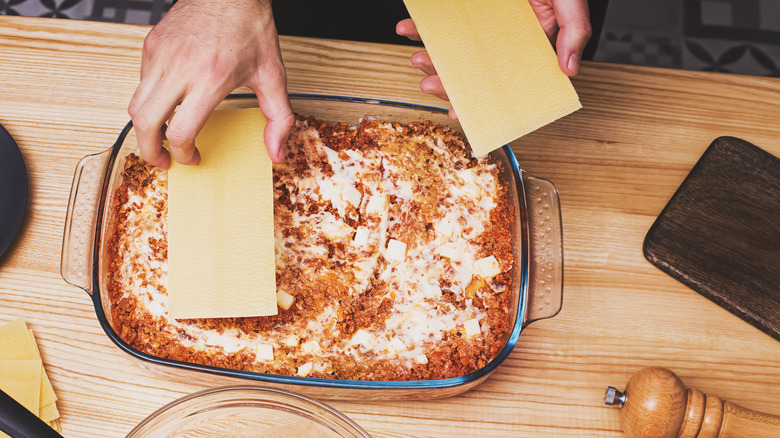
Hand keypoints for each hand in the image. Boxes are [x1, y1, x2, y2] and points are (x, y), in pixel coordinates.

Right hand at [128, 0, 293, 168]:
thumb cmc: (250, 27)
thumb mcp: (273, 76)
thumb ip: (279, 119)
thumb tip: (277, 152)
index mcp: (211, 78)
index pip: (180, 131)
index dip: (183, 154)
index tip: (193, 157)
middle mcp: (180, 67)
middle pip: (145, 123)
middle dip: (150, 151)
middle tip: (163, 161)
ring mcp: (161, 55)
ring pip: (136, 104)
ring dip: (145, 128)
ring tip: (160, 138)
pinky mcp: (151, 45)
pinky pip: (141, 82)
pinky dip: (150, 100)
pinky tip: (168, 103)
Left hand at [396, 0, 591, 118]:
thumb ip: (574, 30)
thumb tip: (571, 70)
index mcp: (527, 43)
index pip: (502, 80)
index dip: (480, 99)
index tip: (460, 113)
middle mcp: (499, 37)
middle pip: (470, 70)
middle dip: (447, 82)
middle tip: (431, 86)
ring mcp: (476, 23)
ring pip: (449, 50)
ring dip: (430, 58)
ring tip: (418, 59)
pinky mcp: (459, 9)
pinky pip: (436, 21)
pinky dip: (419, 26)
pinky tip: (408, 28)